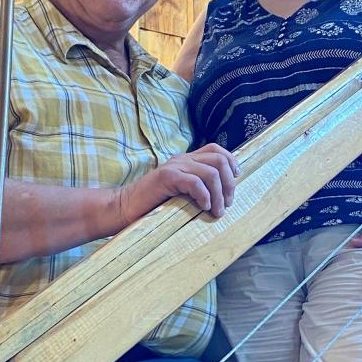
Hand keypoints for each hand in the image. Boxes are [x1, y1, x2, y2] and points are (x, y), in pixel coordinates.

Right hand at [118, 144, 238, 222]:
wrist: (125, 207)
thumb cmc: (153, 205)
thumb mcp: (180, 193)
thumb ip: (197, 187)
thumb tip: (223, 195)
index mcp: (186, 160)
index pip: (216, 150)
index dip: (231, 162)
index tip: (236, 180)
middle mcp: (182, 159)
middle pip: (219, 161)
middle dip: (229, 183)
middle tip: (226, 204)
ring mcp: (174, 166)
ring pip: (211, 173)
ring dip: (218, 194)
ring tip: (216, 211)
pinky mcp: (167, 177)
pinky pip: (195, 182)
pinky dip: (204, 196)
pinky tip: (204, 207)